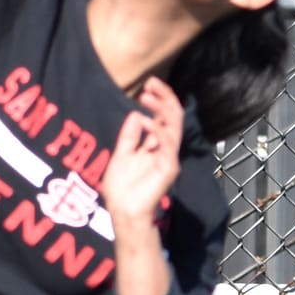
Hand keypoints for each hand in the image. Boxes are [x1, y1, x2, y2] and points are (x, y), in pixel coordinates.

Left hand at [102, 77, 182, 237]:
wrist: (122, 211)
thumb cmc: (121, 188)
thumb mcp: (121, 154)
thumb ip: (129, 137)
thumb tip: (135, 114)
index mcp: (155, 145)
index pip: (164, 117)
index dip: (159, 99)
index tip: (148, 84)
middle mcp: (165, 149)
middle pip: (173, 117)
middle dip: (164, 97)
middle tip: (151, 82)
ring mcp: (169, 158)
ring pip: (174, 126)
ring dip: (160, 108)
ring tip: (145, 95)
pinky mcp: (169, 168)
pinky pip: (167, 145)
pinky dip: (155, 130)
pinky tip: (142, 119)